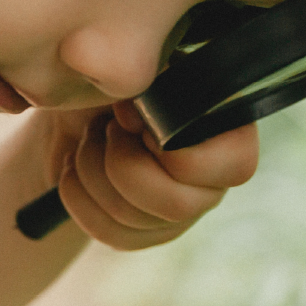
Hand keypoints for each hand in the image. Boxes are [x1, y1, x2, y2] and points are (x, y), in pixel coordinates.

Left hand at [42, 100, 258, 250]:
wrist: (80, 106)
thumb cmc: (121, 80)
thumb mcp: (139, 69)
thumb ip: (148, 82)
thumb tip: (131, 114)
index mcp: (231, 136)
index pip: (223, 167)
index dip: (164, 143)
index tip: (132, 115)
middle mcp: (215, 181)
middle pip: (176, 207)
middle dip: (121, 163)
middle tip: (106, 129)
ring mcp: (182, 213)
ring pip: (134, 220)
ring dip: (92, 172)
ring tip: (87, 139)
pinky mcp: (147, 233)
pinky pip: (112, 235)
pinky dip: (78, 198)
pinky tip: (74, 169)